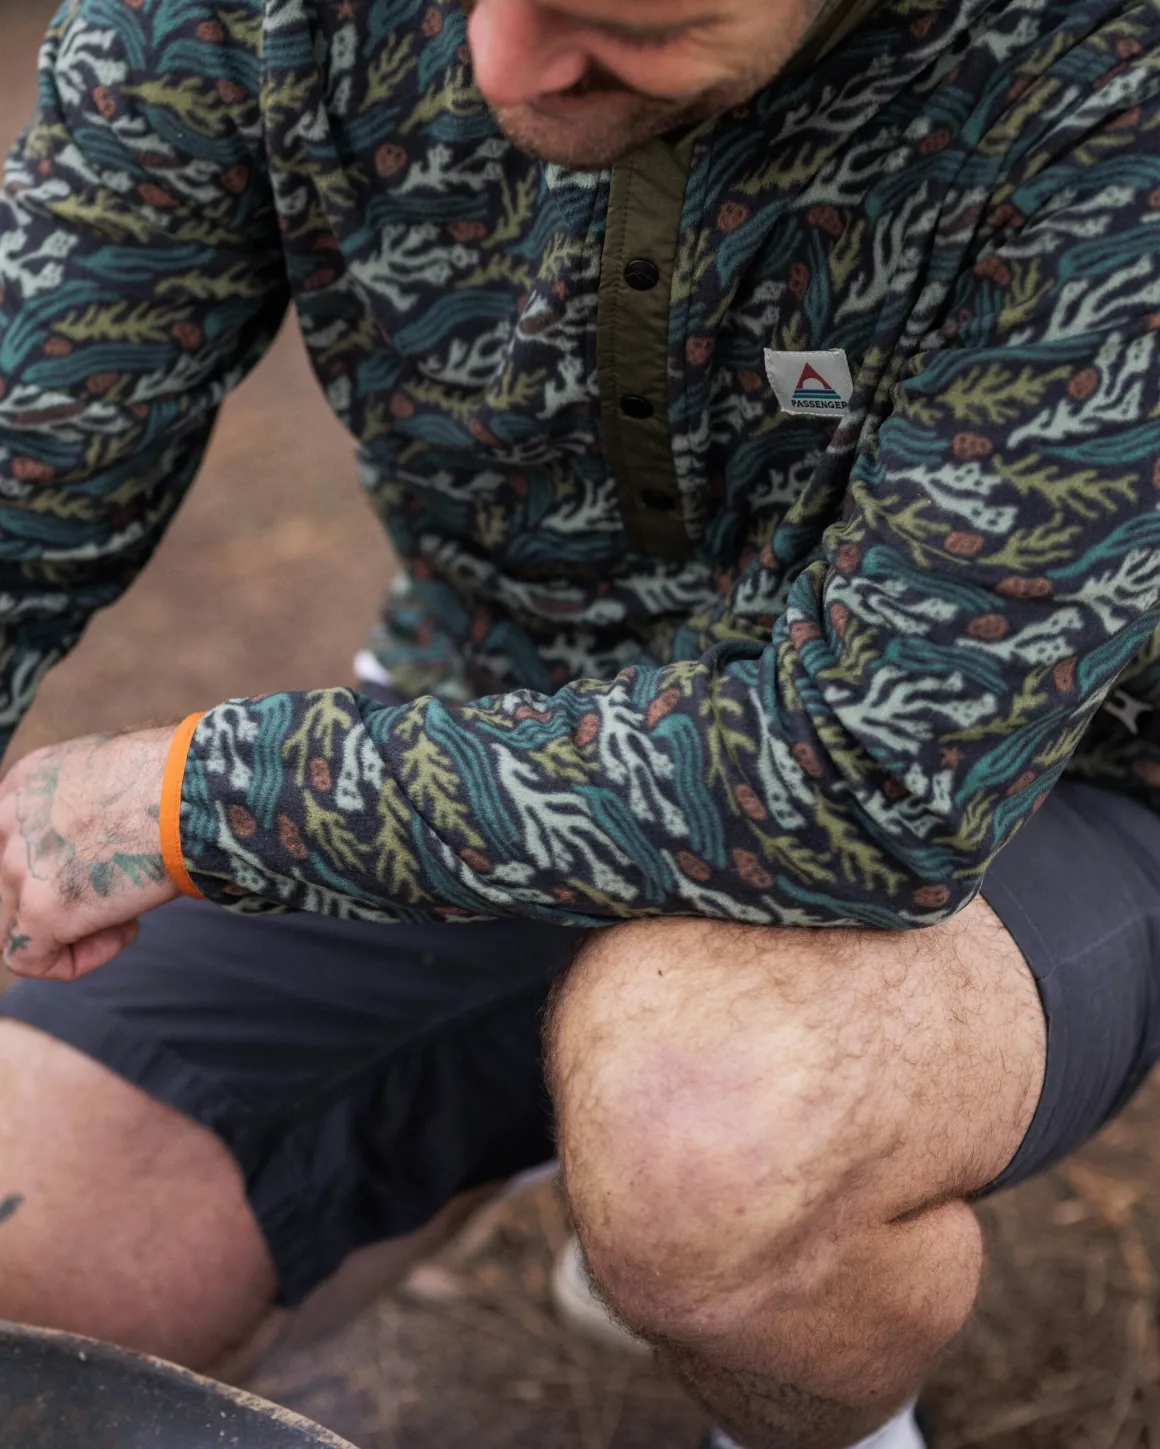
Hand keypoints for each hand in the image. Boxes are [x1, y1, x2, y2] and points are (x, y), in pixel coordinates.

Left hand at [0, 729, 178, 980]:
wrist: (189, 789)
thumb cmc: (177, 778)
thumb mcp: (112, 776)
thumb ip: (86, 807)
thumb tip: (107, 840)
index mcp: (24, 783)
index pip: (14, 847)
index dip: (58, 866)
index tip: (107, 863)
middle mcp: (8, 822)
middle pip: (14, 887)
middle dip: (64, 898)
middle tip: (122, 890)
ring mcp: (18, 867)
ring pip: (18, 924)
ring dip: (73, 928)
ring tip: (128, 912)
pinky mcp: (40, 910)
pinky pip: (32, 960)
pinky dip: (76, 960)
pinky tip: (125, 933)